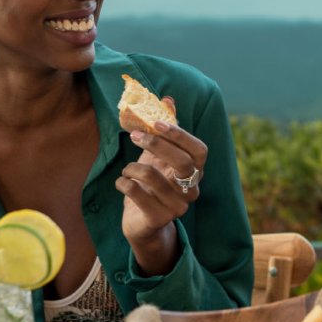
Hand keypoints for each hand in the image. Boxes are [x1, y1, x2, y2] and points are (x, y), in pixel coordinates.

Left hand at [116, 121, 208, 247]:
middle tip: (135, 135)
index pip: (199, 151)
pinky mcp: (159, 219)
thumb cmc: (150, 184)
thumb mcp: (157, 155)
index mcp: (194, 172)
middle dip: (157, 145)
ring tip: (126, 169)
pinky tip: (121, 182)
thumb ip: (164, 130)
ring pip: (155, 178)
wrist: (141, 223)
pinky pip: (138, 195)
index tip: (157, 122)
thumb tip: (168, 99)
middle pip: (183, 163)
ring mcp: (177, 207)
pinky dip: (124, 183)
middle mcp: (191, 189)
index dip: (181, 135)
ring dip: (134, 168)